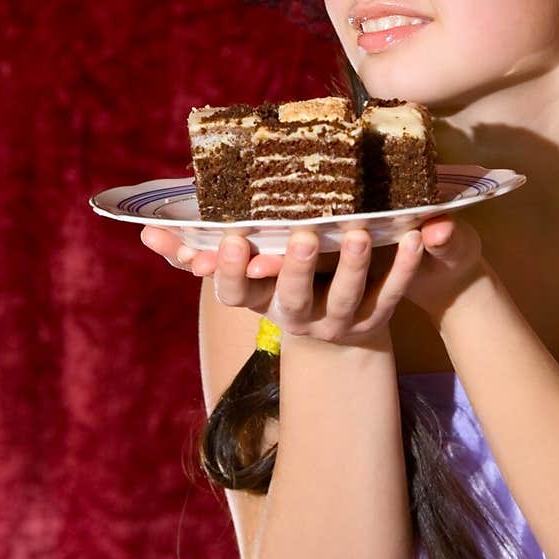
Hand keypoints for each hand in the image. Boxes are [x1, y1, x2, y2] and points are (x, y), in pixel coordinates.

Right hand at [141, 213, 488, 330]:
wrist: (336, 326)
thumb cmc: (278, 276)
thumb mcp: (241, 264)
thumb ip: (195, 246)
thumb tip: (145, 232)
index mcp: (258, 301)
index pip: (235, 293)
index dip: (231, 270)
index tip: (232, 240)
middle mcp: (295, 318)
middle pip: (290, 298)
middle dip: (292, 269)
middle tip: (296, 235)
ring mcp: (338, 322)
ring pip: (344, 298)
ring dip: (350, 265)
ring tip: (357, 232)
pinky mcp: (376, 317)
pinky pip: (392, 292)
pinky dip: (403, 266)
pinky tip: (414, 236)